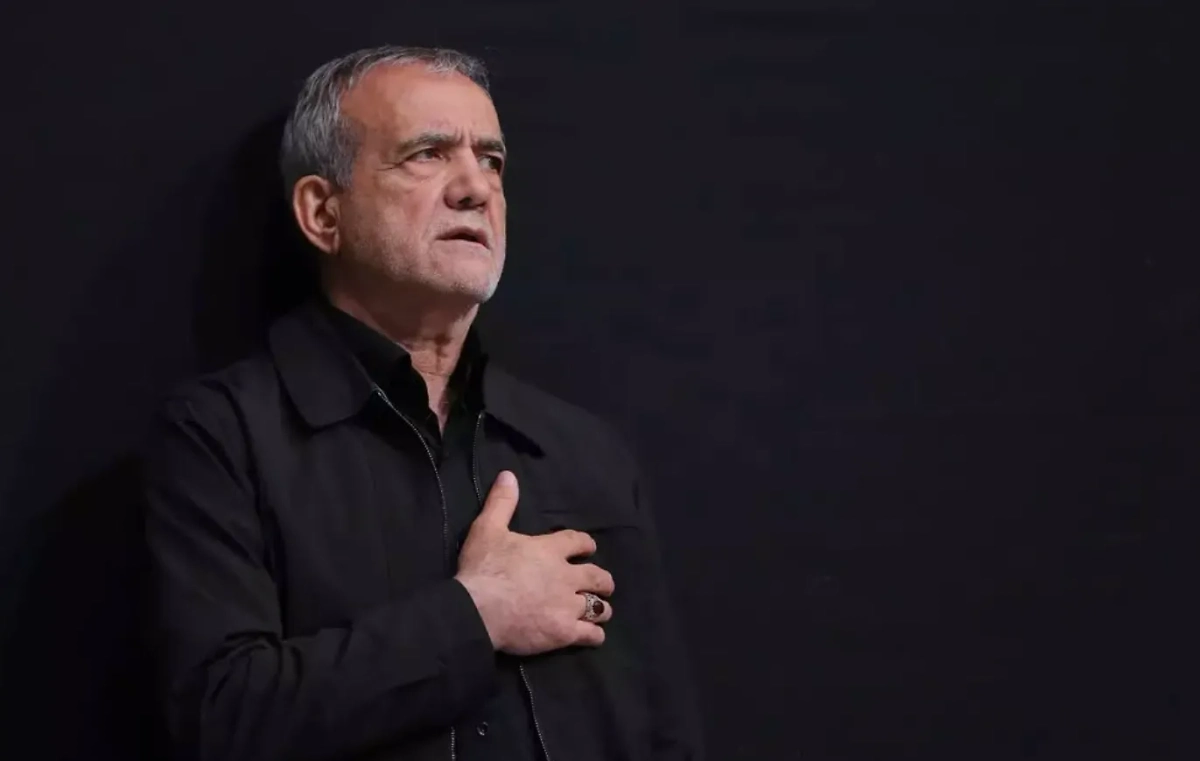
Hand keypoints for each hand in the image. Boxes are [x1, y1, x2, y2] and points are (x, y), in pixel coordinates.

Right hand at [455, 471, 614, 655]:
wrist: (478, 610)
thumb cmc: (483, 568)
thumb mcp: (488, 529)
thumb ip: (502, 503)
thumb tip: (509, 474)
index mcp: (550, 550)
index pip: (577, 542)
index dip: (585, 544)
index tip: (589, 548)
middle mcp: (566, 577)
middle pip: (596, 576)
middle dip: (603, 580)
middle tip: (604, 583)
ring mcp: (568, 606)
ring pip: (598, 607)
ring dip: (601, 608)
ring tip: (602, 611)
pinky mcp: (565, 632)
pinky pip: (590, 635)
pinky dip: (594, 635)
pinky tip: (594, 636)